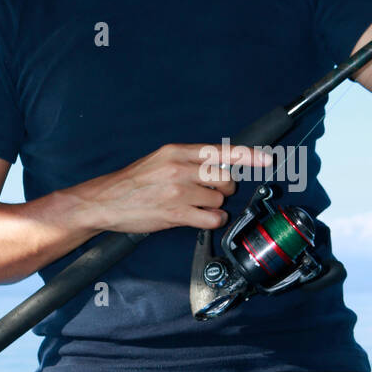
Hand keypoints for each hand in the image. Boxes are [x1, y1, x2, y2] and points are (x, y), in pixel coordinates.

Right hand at [75, 142, 273, 235]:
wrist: (104, 201)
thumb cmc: (132, 182)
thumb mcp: (159, 160)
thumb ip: (188, 160)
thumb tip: (218, 164)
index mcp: (177, 151)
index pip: (221, 151)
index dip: (248, 156)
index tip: (267, 159)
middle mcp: (180, 168)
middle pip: (225, 178)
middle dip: (224, 189)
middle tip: (210, 193)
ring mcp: (179, 191)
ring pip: (219, 199)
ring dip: (214, 206)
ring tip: (195, 206)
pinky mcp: (176, 213)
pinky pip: (212, 218)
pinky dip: (212, 221)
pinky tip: (199, 218)